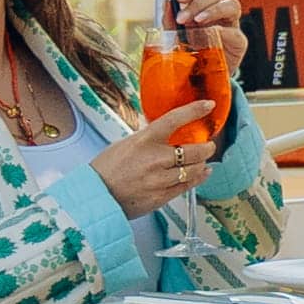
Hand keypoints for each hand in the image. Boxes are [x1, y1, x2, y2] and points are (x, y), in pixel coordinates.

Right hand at [100, 109, 227, 218]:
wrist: (95, 196)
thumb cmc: (107, 168)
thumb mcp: (127, 144)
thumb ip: (149, 139)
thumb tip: (169, 132)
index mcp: (144, 140)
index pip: (174, 119)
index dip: (194, 110)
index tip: (208, 105)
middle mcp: (155, 159)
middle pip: (194, 151)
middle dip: (207, 147)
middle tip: (209, 146)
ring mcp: (159, 180)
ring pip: (194, 170)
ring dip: (202, 164)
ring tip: (203, 160)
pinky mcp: (161, 197)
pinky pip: (186, 186)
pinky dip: (197, 178)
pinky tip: (202, 173)